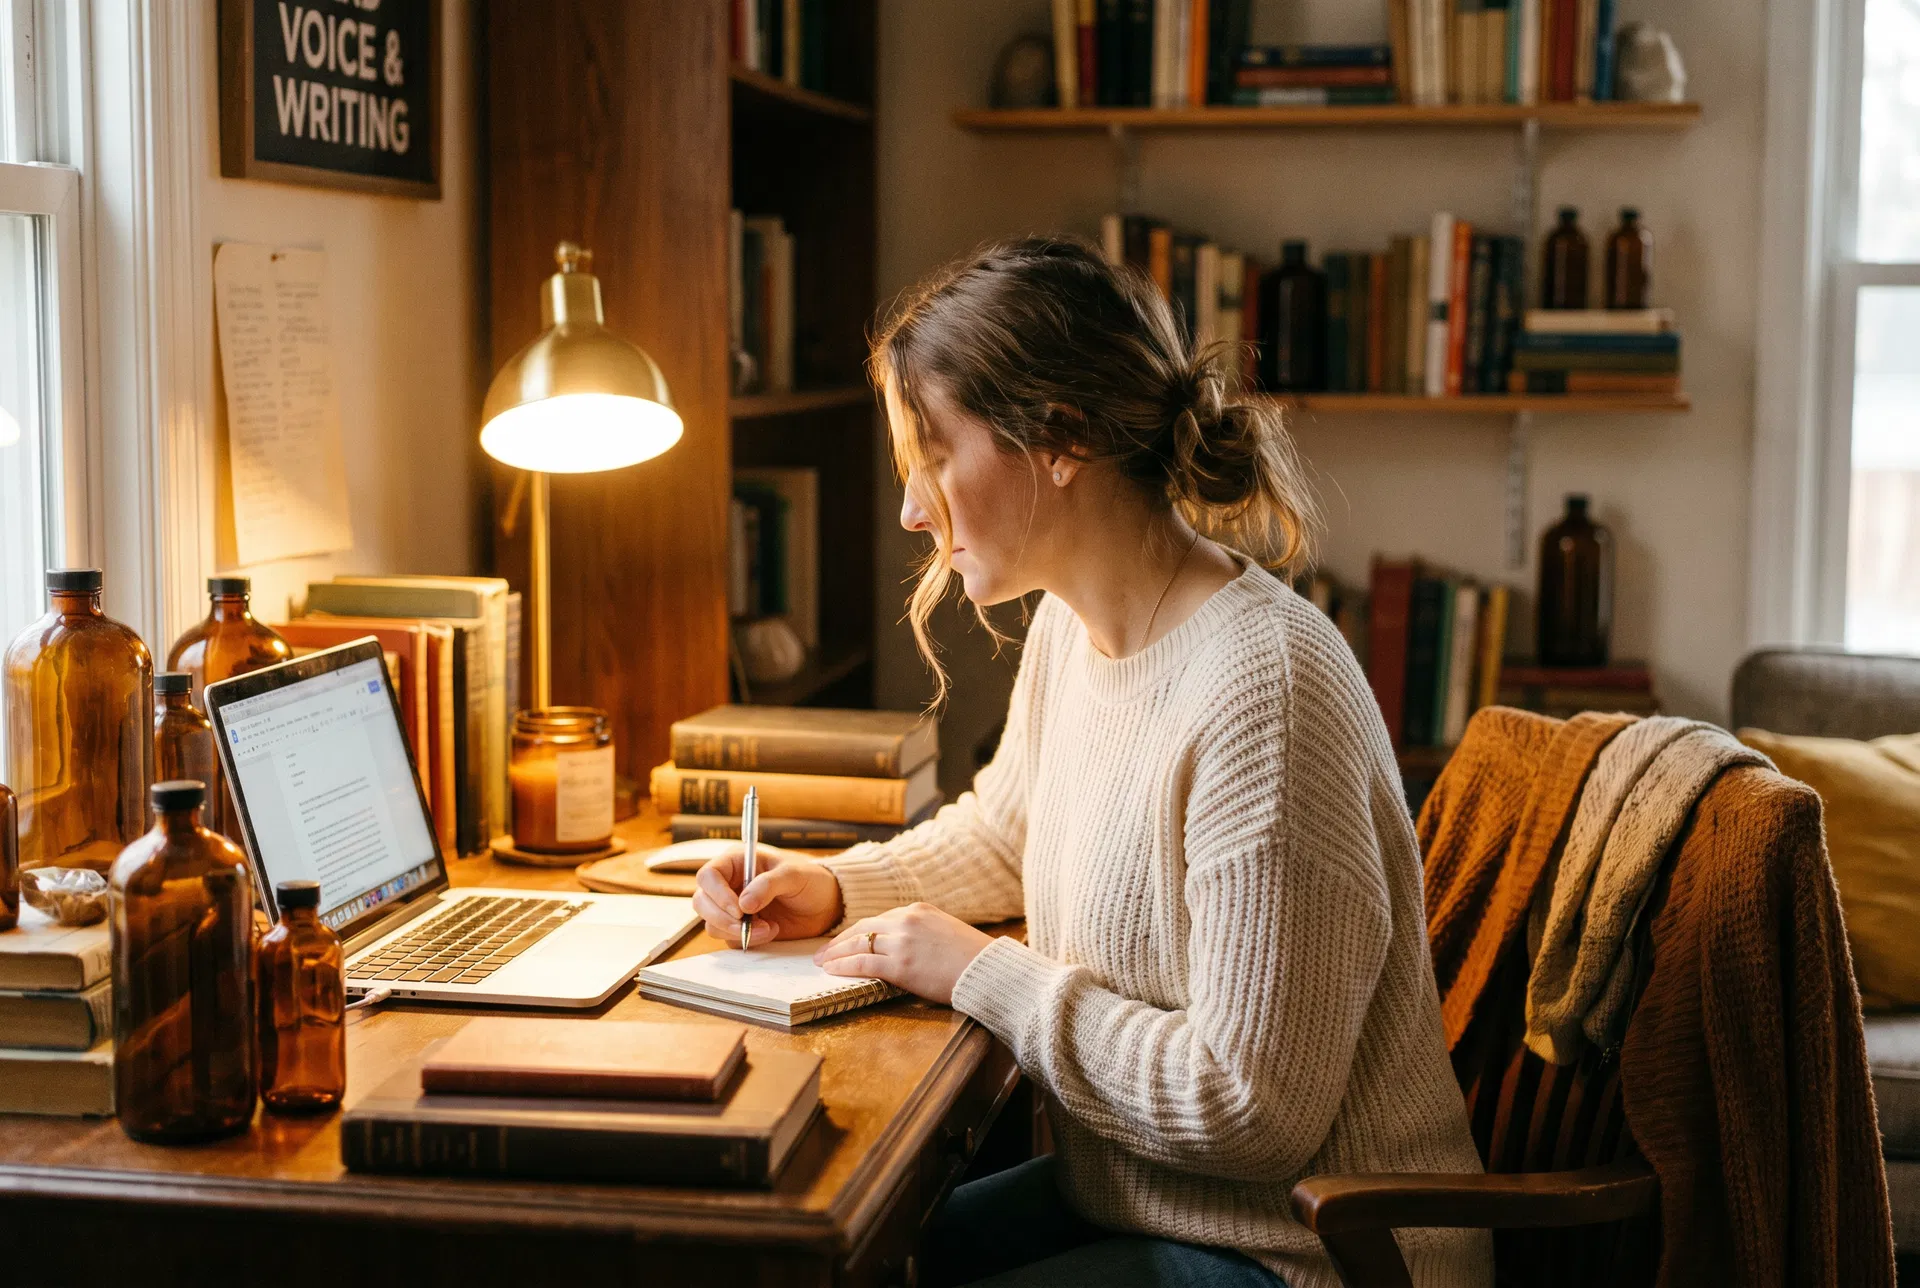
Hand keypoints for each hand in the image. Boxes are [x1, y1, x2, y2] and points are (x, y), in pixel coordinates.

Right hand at [691, 845, 843, 947]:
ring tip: (768, 928)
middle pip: (702, 903)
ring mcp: (732, 908)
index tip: (738, 910)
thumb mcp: (795, 875)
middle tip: (746, 925)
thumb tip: (744, 904)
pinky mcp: (740, 928)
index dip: (717, 894)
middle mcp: (729, 885)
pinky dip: (747, 940)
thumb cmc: (811, 880)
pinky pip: (729, 939)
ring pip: (712, 924)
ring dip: (737, 932)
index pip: (708, 876)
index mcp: (737, 862)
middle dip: (722, 918)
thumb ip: (769, 884)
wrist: (825, 905)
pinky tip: (770, 931)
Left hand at [813, 903, 992, 1005]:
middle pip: (862, 927)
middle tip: (823, 950)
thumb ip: (921, 932)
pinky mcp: (901, 965)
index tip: (845, 940)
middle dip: (840, 940)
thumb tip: (903, 946)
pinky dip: (843, 966)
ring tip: (821, 962)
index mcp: (918, 909)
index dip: (858, 931)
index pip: (878, 919)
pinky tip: (832, 970)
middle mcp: (907, 920)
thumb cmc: (972, 956)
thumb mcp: (945, 931)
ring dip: (835, 953)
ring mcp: (902, 942)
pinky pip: (863, 964)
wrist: (988, 969)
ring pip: (858, 944)